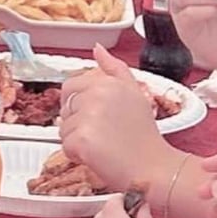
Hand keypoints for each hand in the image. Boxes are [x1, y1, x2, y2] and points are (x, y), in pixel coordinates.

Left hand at [59, 45, 170, 189]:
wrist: (153, 168)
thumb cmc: (144, 136)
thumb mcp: (134, 92)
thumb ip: (114, 68)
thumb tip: (98, 49)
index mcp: (108, 81)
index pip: (71, 86)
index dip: (79, 105)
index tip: (95, 117)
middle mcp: (97, 94)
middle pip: (65, 107)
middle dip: (76, 122)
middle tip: (101, 133)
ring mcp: (88, 116)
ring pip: (63, 128)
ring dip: (77, 140)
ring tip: (103, 145)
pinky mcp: (81, 139)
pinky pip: (65, 146)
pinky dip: (78, 155)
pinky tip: (98, 156)